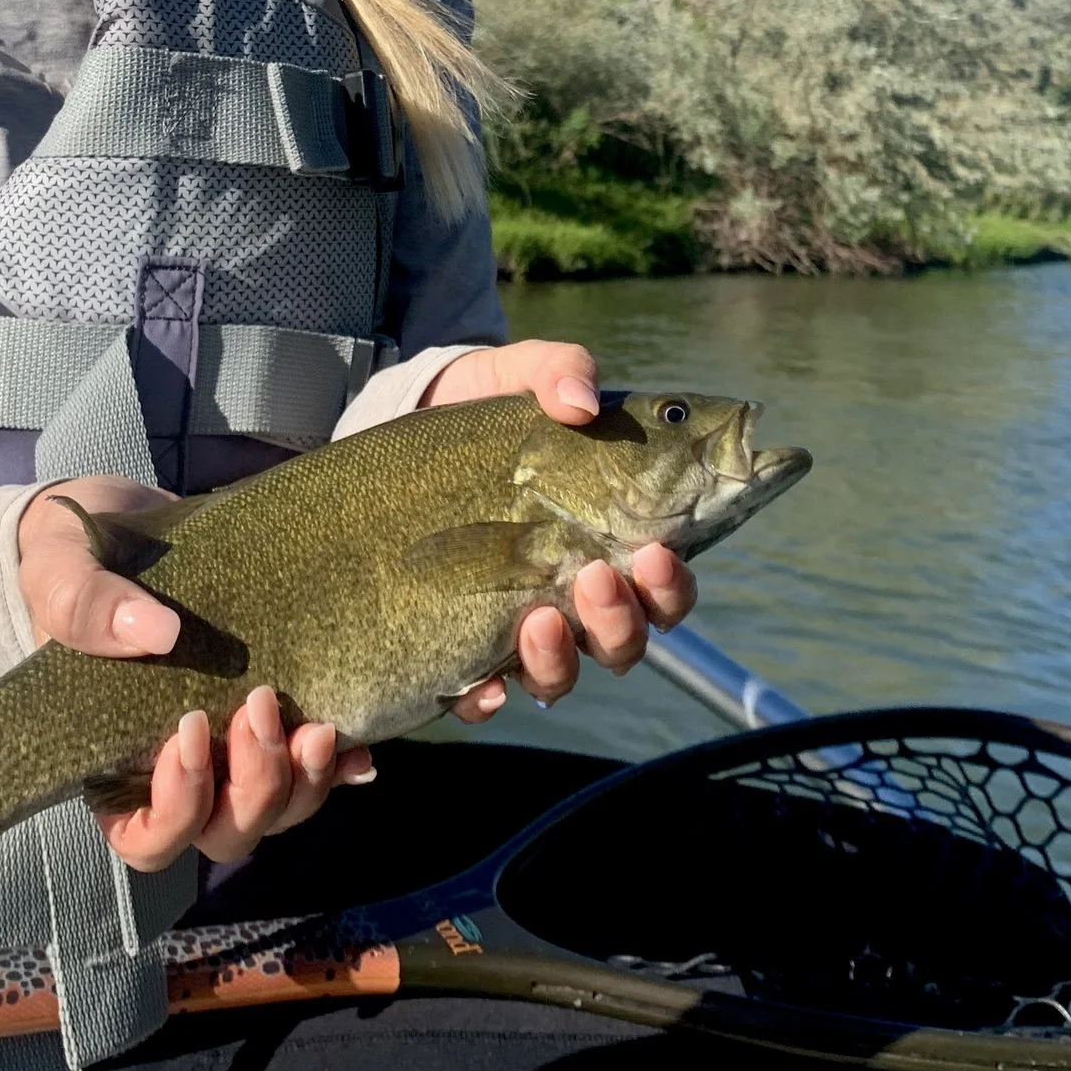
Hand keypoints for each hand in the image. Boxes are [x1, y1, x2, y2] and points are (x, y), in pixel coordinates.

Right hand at [17, 479, 373, 871]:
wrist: (124, 523)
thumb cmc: (75, 561)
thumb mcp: (60, 572)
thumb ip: (86, 606)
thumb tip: (159, 633)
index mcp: (112, 763)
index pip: (147, 837)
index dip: (178, 807)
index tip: (191, 730)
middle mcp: (177, 772)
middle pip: (225, 834)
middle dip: (254, 788)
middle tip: (259, 704)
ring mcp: (233, 750)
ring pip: (277, 812)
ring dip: (302, 781)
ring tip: (318, 726)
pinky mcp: (275, 718)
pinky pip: (315, 770)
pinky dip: (340, 768)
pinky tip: (358, 747)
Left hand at [421, 342, 697, 721]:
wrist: (399, 429)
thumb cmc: (480, 410)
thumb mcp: (517, 375)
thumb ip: (559, 371)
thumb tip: (580, 403)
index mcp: (606, 539)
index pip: (661, 582)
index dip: (671, 582)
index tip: (657, 551)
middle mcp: (570, 595)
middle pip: (625, 639)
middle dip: (621, 620)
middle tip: (597, 576)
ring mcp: (513, 624)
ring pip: (562, 674)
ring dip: (562, 658)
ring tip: (538, 620)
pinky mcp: (455, 645)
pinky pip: (481, 695)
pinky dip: (489, 698)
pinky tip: (486, 685)